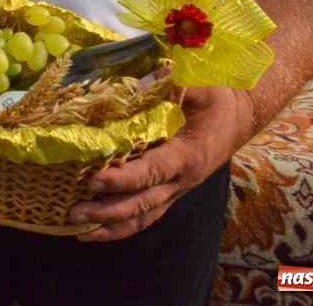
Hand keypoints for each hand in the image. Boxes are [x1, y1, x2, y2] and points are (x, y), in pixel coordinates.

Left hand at [67, 85, 256, 240]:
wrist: (238, 119)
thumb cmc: (216, 99)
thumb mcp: (199, 86)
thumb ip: (172, 84)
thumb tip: (145, 80)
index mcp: (188, 154)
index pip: (153, 171)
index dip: (124, 179)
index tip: (94, 180)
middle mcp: (182, 180)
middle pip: (143, 202)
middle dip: (108, 210)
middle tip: (74, 212)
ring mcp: (176, 190)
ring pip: (144, 217)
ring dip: (110, 226)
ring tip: (77, 230)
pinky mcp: (169, 194)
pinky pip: (146, 217)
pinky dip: (121, 227)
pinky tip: (95, 232)